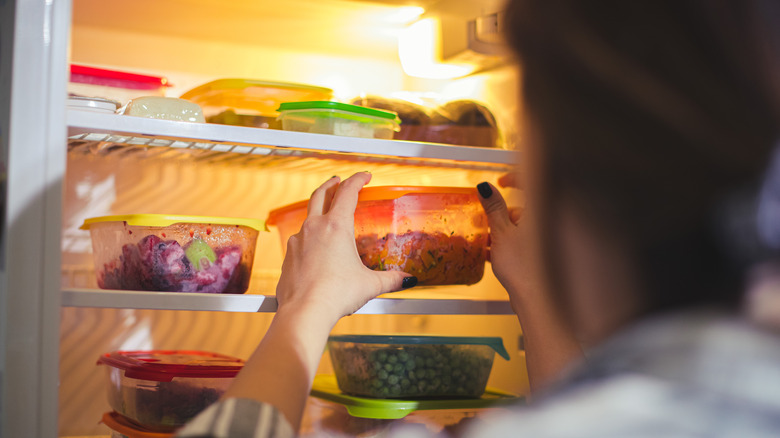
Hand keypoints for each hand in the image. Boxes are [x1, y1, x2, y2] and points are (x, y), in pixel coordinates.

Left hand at [275, 172, 414, 323]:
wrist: (305, 312)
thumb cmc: (337, 294)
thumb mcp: (370, 285)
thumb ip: (391, 279)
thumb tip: (408, 280)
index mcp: (336, 226)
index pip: (348, 192)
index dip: (357, 180)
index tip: (364, 176)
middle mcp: (314, 228)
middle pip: (320, 194)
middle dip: (331, 185)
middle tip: (337, 181)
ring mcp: (297, 241)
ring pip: (307, 218)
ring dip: (318, 213)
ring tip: (326, 218)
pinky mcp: (288, 257)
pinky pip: (299, 241)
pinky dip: (308, 239)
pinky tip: (315, 250)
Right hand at [477, 174, 539, 301]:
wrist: (537, 299)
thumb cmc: (524, 267)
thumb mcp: (502, 234)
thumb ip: (494, 208)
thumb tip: (486, 188)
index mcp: (541, 211)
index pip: (530, 182)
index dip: (513, 178)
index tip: (500, 182)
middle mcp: (548, 222)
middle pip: (522, 208)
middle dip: (500, 214)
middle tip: (483, 221)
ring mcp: (547, 239)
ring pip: (522, 227)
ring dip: (502, 231)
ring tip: (485, 242)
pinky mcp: (543, 254)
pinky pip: (525, 242)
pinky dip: (511, 243)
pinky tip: (494, 254)